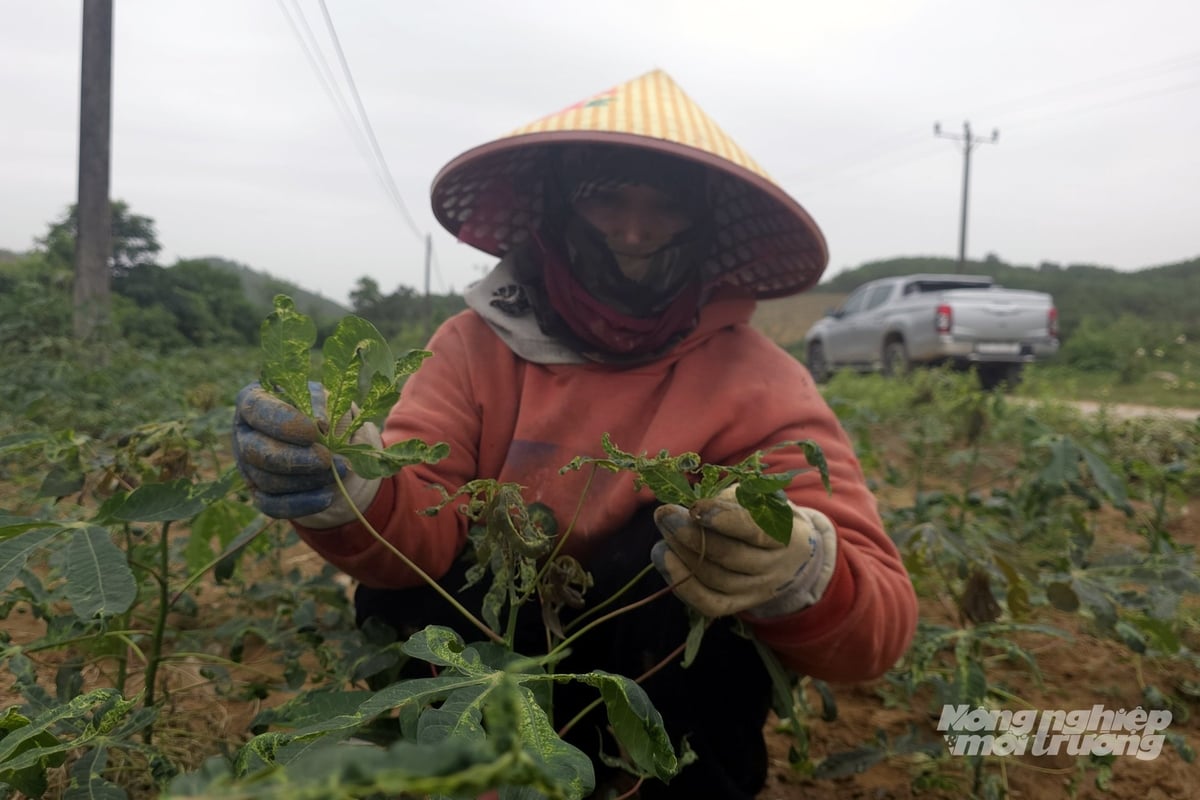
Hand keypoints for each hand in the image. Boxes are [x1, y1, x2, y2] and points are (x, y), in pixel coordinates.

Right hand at [232, 382, 380, 527]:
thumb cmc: (322, 410)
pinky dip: (301, 504)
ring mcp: (248, 466)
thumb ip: (321, 404)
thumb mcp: (323, 397)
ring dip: (304, 480)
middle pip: (255, 451)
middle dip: (293, 458)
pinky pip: (272, 505)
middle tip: (326, 459)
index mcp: (253, 400)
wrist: (329, 439)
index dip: (282, 422)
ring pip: (266, 480)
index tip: (312, 432)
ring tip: (338, 471)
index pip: (256, 409)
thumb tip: (320, 424)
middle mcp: (244, 434)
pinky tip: (327, 497)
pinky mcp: (258, 492)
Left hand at [651, 485, 837, 617]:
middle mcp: (775, 567)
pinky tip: (665, 560)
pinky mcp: (740, 605)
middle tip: (664, 515)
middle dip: (691, 535)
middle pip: (730, 556)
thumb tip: (693, 509)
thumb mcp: (758, 499)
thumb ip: (731, 501)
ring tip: (663, 533)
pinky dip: (684, 586)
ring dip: (682, 554)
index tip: (695, 507)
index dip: (723, 519)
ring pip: (716, 578)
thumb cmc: (765, 515)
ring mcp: (758, 590)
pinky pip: (710, 603)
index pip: (754, 530)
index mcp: (786, 534)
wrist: (790, 553)